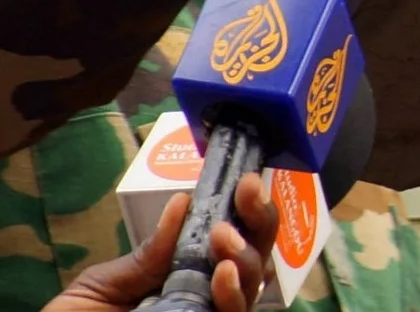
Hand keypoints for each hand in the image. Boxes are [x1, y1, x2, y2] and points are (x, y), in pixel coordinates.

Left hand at [47, 174, 276, 311]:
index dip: (245, 208)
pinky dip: (233, 295)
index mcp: (184, 278)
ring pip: (252, 288)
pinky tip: (222, 275)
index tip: (241, 180)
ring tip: (223, 236)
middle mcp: (205, 299)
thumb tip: (184, 201)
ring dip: (245, 257)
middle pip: (253, 258)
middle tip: (245, 194)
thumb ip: (145, 256)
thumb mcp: (101, 287)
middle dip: (259, 222)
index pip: (230, 240)